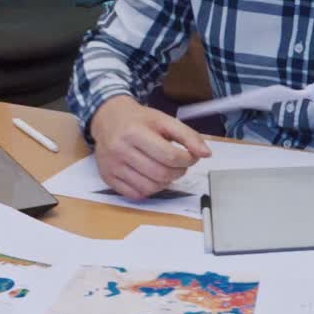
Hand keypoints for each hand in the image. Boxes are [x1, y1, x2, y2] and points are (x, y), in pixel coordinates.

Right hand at [88, 95, 210, 199]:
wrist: (108, 118)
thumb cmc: (139, 120)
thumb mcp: (164, 120)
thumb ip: (188, 135)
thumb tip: (206, 154)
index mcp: (134, 132)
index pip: (169, 156)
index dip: (188, 160)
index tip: (192, 157)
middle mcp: (119, 150)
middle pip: (161, 174)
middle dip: (179, 172)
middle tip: (180, 164)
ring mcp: (111, 166)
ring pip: (150, 187)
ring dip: (166, 182)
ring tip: (167, 170)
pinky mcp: (107, 178)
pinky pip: (136, 194)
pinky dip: (150, 189)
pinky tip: (151, 176)